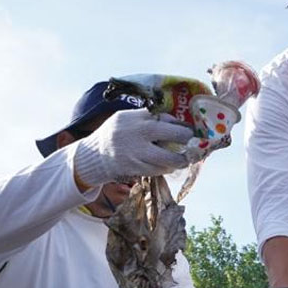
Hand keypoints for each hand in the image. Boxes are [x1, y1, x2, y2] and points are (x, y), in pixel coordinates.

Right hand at [73, 109, 197, 186]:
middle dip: (185, 139)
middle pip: (171, 134)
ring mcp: (135, 151)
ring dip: (179, 160)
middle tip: (193, 144)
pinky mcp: (134, 167)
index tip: (189, 130)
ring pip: (166, 158)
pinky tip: (169, 167)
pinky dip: (165, 169)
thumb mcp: (129, 119)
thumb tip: (177, 123)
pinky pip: (156, 169)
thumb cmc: (117, 134)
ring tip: (184, 160)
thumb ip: (149, 119)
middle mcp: (137, 132)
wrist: (94, 154)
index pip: (165, 118)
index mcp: (137, 117)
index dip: (181, 125)